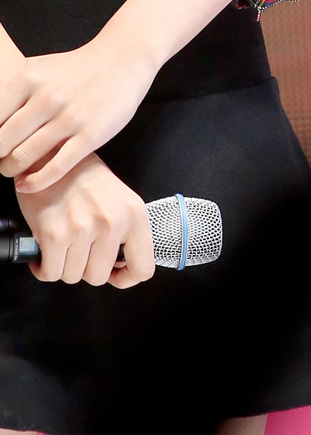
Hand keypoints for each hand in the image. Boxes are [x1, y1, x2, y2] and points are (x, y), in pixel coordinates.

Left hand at [0, 39, 156, 192]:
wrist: (122, 61)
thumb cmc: (78, 68)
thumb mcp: (38, 68)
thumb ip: (13, 92)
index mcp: (29, 78)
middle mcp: (47, 98)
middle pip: (3, 142)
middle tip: (0, 159)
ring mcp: (70, 118)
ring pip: (25, 157)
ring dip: (11, 170)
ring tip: (11, 170)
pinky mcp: (90, 136)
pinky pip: (55, 167)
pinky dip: (35, 182)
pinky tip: (27, 184)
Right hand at [16, 154, 154, 287]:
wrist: (51, 156)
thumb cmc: (82, 177)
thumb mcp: (118, 199)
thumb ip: (124, 231)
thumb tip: (121, 266)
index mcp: (134, 214)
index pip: (142, 268)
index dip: (125, 278)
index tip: (113, 273)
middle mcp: (113, 223)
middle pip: (99, 277)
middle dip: (85, 268)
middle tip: (78, 250)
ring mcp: (84, 229)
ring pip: (73, 276)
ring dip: (64, 266)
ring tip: (62, 246)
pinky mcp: (55, 234)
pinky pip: (51, 273)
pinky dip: (44, 268)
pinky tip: (45, 253)